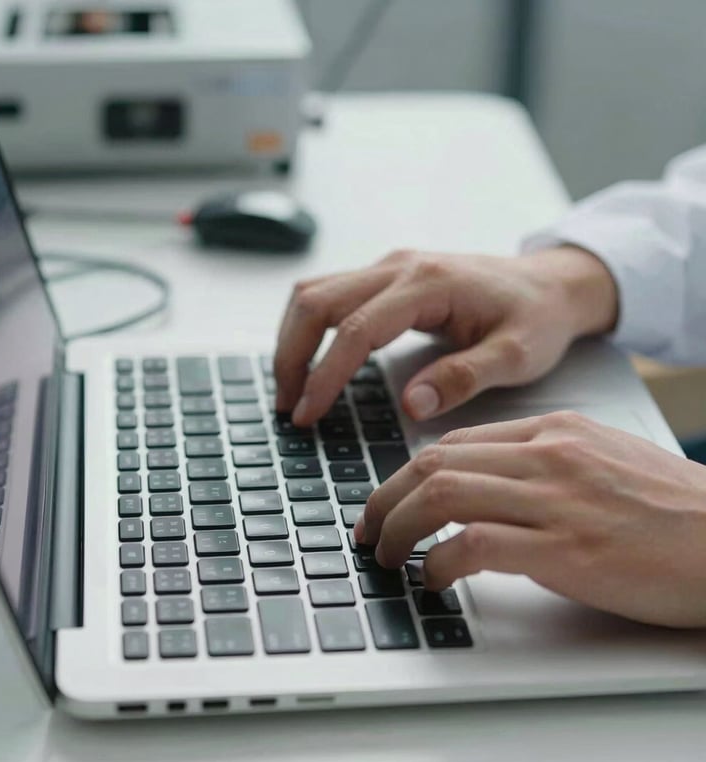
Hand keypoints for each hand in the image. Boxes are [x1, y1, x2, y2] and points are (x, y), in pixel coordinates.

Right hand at [274, 246, 617, 425]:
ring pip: (314, 293)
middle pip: (316, 301)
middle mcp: (400, 268)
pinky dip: (309, 329)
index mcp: (429, 284)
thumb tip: (411, 404)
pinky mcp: (386, 277)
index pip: (356, 330)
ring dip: (292, 340)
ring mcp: (390, 268)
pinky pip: (329, 295)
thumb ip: (464, 378)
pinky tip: (311, 362)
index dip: (325, 376)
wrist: (551, 284)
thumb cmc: (538, 318)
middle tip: (289, 407)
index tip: (307, 415)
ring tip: (291, 389)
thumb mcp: (516, 355)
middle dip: (291, 356)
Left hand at [356, 411, 705, 627]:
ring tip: (388, 555)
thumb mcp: (602, 460)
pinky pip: (476, 544)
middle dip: (385, 497)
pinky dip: (440, 562)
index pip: (454, 442)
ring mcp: (557, 499)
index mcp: (554, 429)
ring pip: (442, 494)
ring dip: (400, 527)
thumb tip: (482, 488)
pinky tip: (434, 578)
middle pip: (434, 462)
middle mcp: (548, 454)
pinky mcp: (567, 549)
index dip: (407, 474)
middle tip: (368, 529)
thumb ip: (541, 464)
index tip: (389, 500)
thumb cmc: (673, 509)